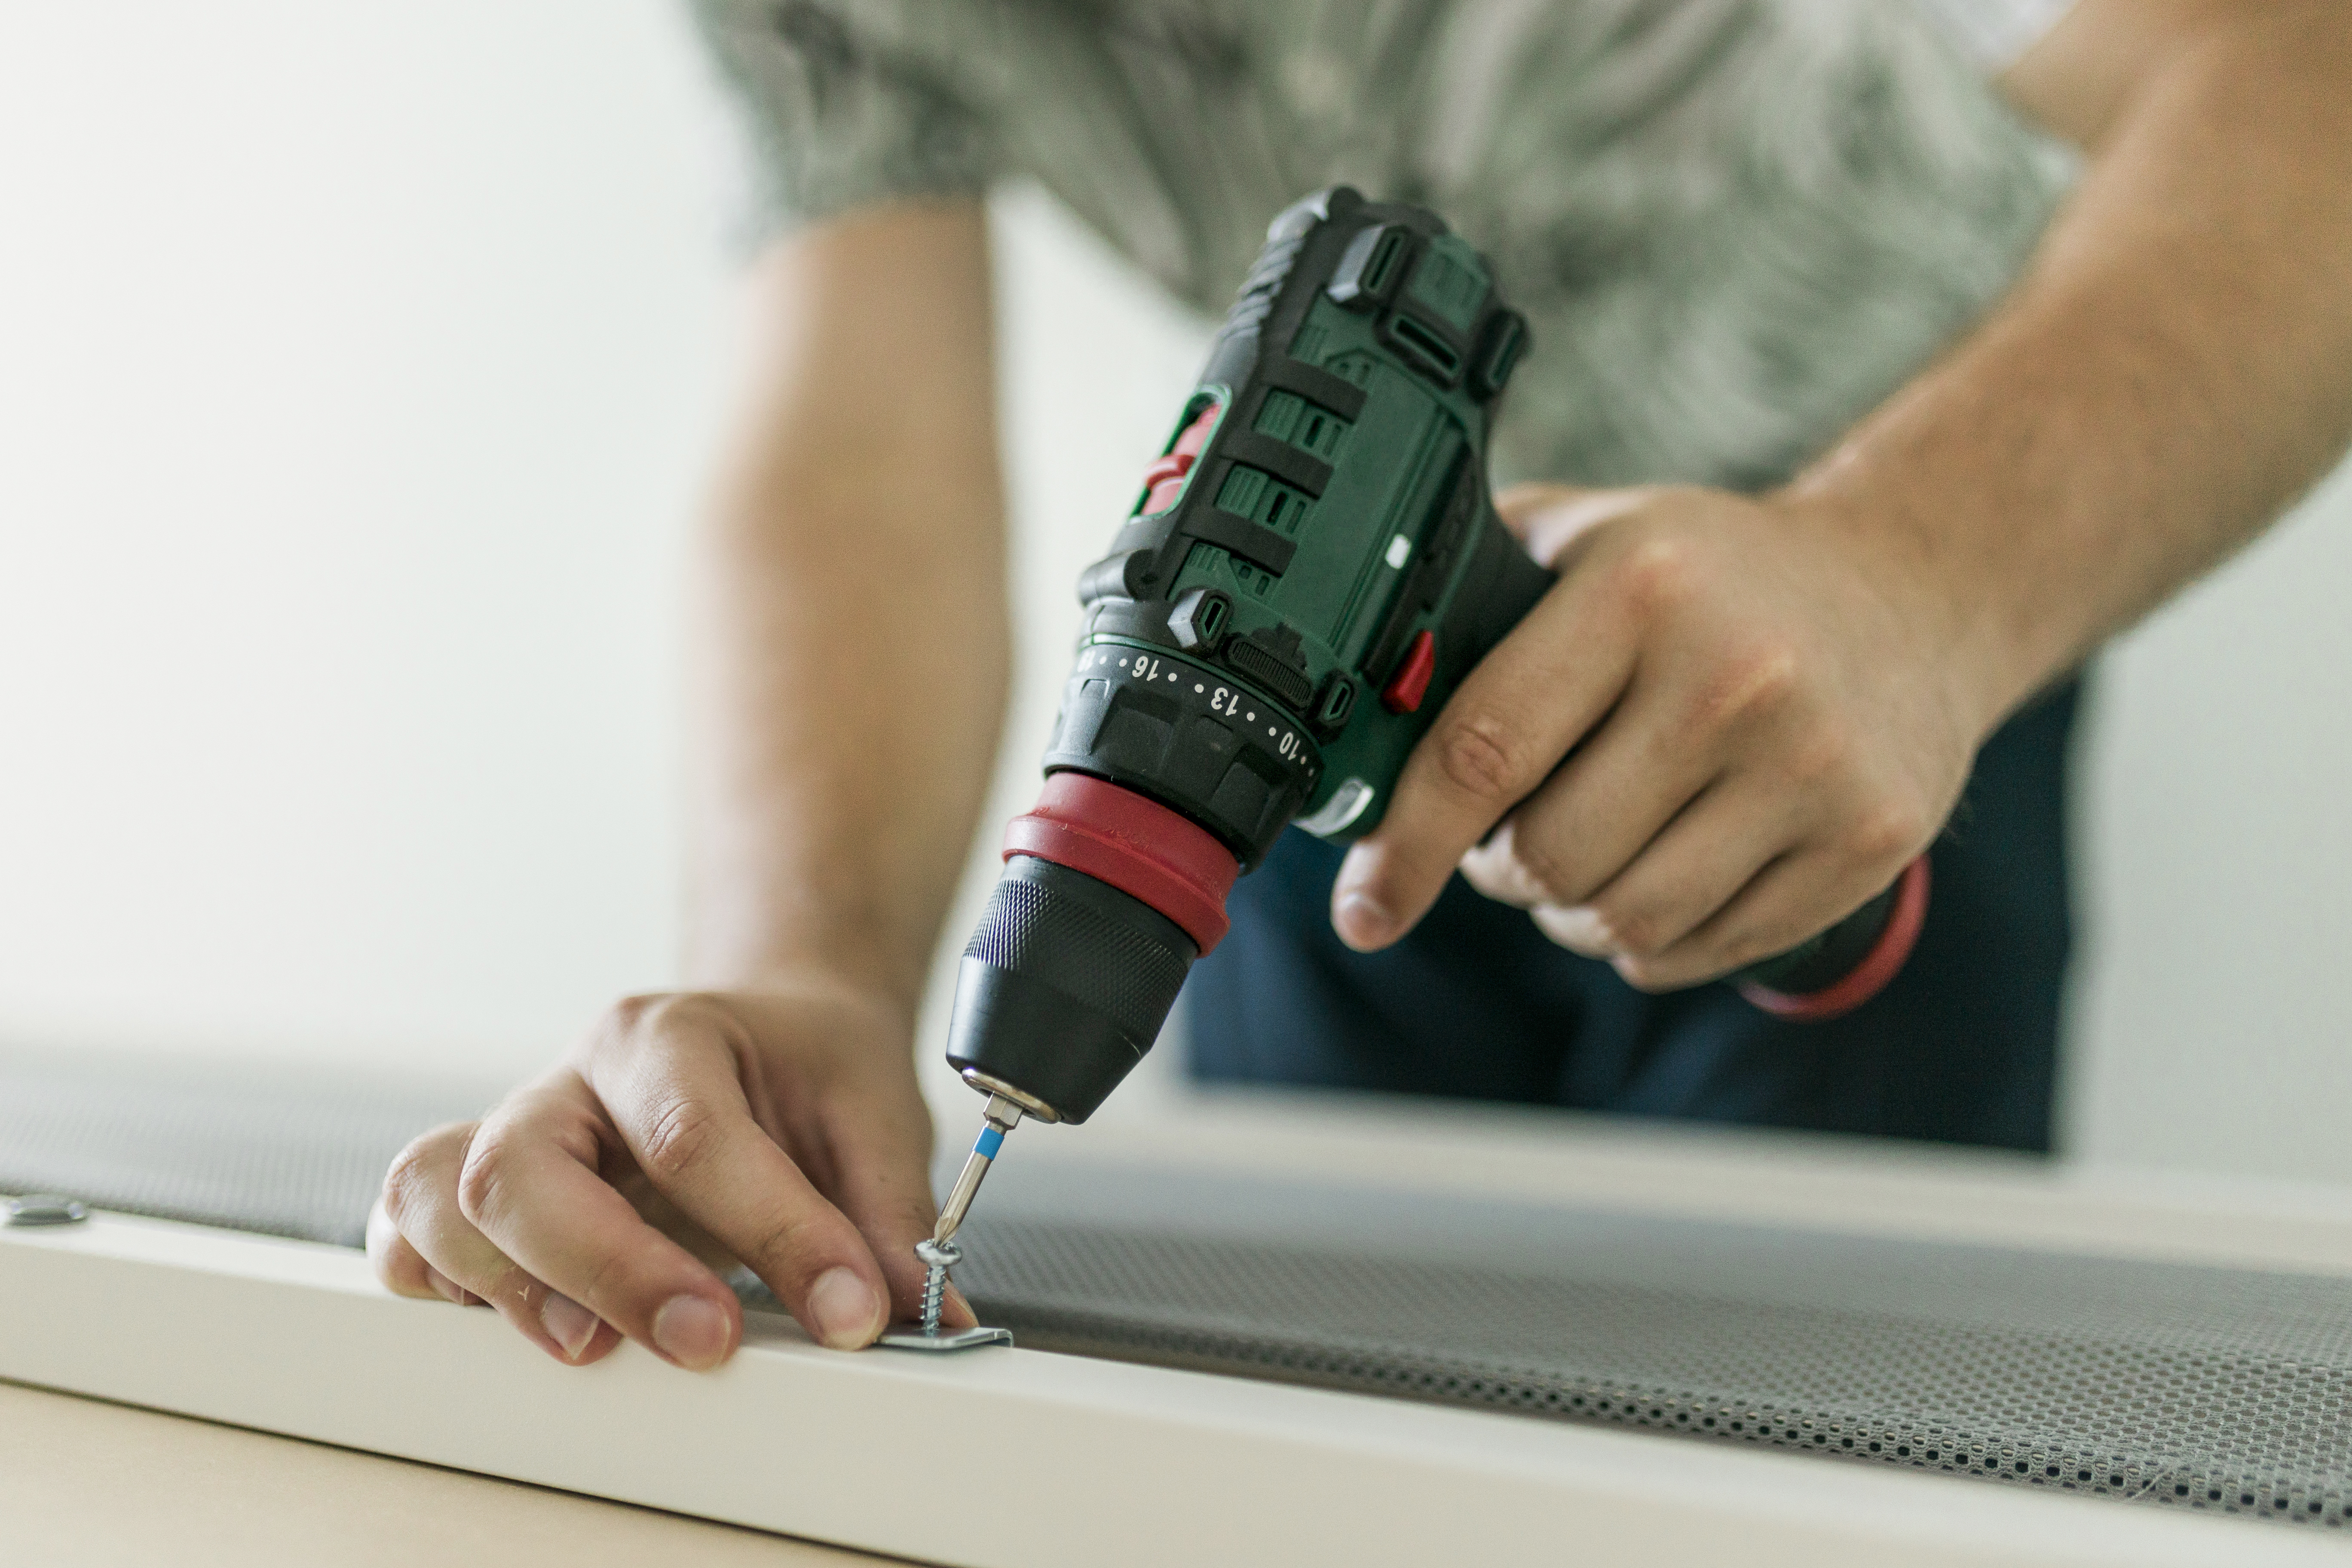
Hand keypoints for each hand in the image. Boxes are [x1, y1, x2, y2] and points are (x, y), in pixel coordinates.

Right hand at [366, 974, 969, 1368]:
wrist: (773, 1024)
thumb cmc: (808, 1068)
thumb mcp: (872, 1117)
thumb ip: (889, 1216)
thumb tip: (928, 1317)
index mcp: (665, 1035)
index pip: (694, 1139)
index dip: (774, 1234)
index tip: (849, 1310)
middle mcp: (570, 1081)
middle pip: (525, 1168)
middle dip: (610, 1269)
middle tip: (708, 1340)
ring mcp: (513, 1135)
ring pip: (440, 1197)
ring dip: (509, 1286)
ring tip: (594, 1349)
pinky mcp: (481, 1194)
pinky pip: (409, 1234)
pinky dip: (440, 1285)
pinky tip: (516, 1326)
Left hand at [1331, 483, 1987, 990]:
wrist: (1912, 593)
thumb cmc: (1718, 576)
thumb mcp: (1592, 537)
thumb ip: (1472, 596)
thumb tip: (1356, 695)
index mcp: (1643, 587)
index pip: (1485, 750)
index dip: (1405, 846)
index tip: (1364, 906)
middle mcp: (1735, 675)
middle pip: (1549, 857)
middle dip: (1501, 868)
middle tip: (1509, 835)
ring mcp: (1814, 765)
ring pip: (1622, 922)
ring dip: (1573, 914)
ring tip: (1583, 856)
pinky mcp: (1869, 839)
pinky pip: (1701, 951)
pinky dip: (1651, 942)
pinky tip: (1661, 875)